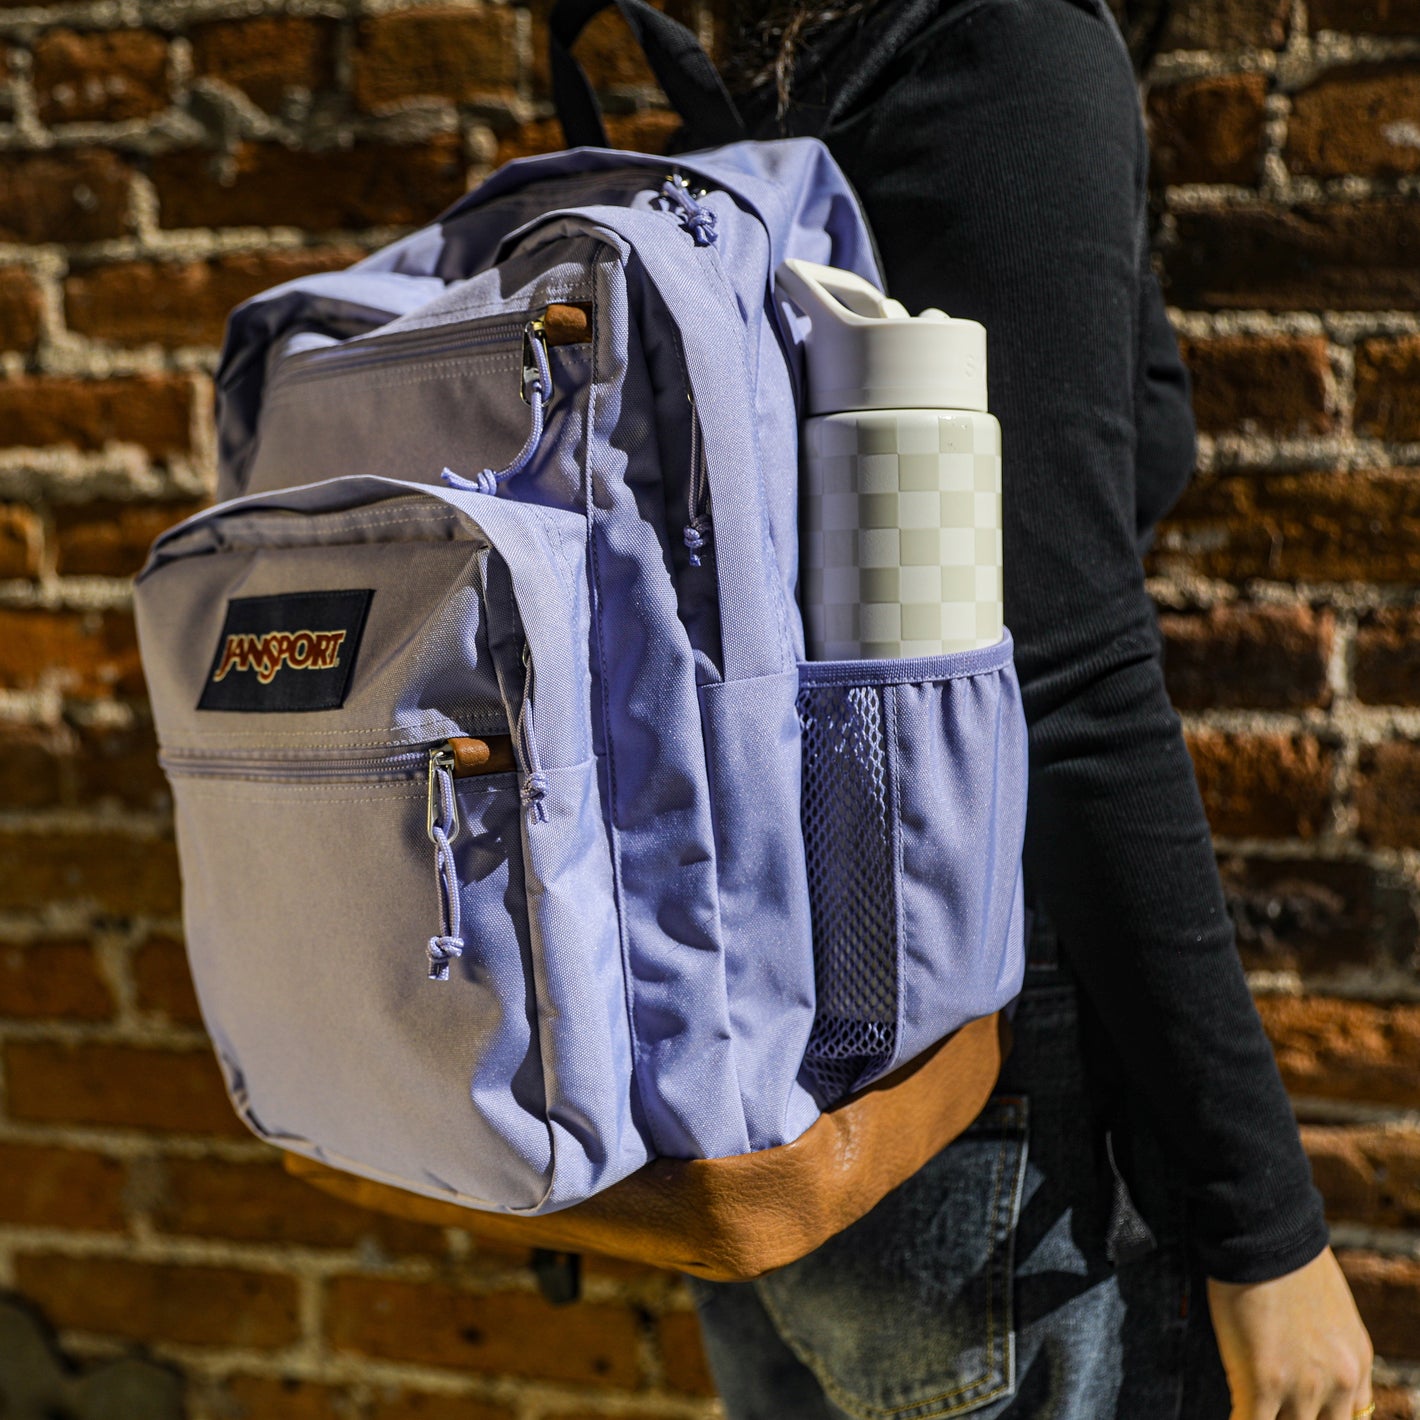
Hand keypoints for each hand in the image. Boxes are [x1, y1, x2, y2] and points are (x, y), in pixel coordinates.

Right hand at [1207, 1247, 1373, 1419]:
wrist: (1265, 1229)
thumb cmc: (1287, 1255)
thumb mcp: (1330, 1308)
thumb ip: (1325, 1344)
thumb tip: (1303, 1354)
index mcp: (1355, 1363)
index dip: (1321, 1419)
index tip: (1297, 1411)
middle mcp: (1338, 1381)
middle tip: (1273, 1407)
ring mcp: (1303, 1385)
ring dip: (1268, 1419)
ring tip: (1250, 1405)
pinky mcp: (1264, 1380)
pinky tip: (1232, 1412)